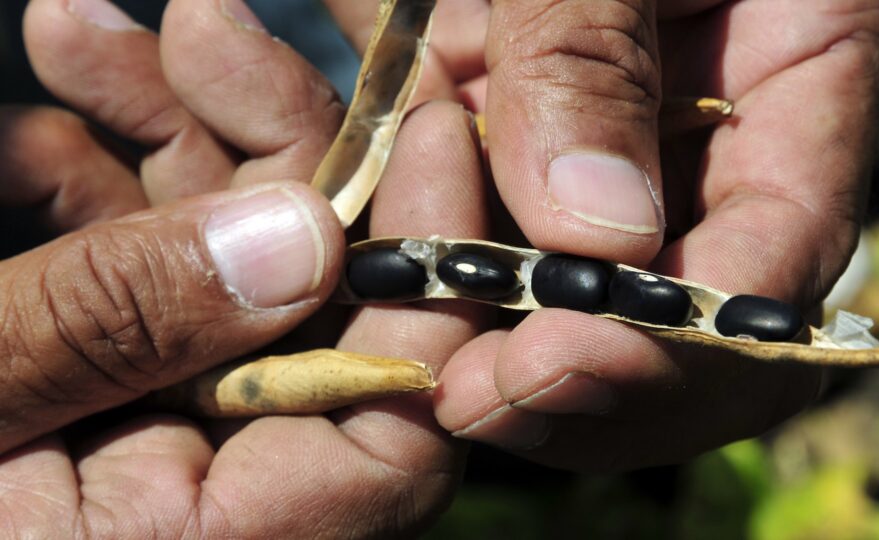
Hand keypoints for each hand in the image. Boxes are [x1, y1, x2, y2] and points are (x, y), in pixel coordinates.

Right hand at [0, 0, 485, 535]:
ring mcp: (153, 415)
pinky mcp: (99, 363)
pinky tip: (51, 93)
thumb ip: (111, 325)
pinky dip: (96, 170)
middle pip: (317, 307)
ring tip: (81, 31)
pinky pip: (141, 257)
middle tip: (208, 28)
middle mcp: (203, 484)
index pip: (393, 424)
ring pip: (227, 260)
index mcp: (195, 539)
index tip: (426, 133)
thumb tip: (299, 237)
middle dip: (273, 153)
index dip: (430, 280)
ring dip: (167, 132)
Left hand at [326, 0, 878, 469]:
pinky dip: (407, 264)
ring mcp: (593, 144)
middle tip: (471, 402)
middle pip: (672, 314)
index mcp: (796, 72)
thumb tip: (593, 236)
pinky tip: (345, 280)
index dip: (681, 343)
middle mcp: (698, 135)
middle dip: (580, 380)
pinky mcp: (495, 132)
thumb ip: (594, 48)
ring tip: (399, 362)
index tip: (554, 364)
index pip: (776, 259)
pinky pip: (462, 228)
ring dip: (484, 342)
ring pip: (561, 295)